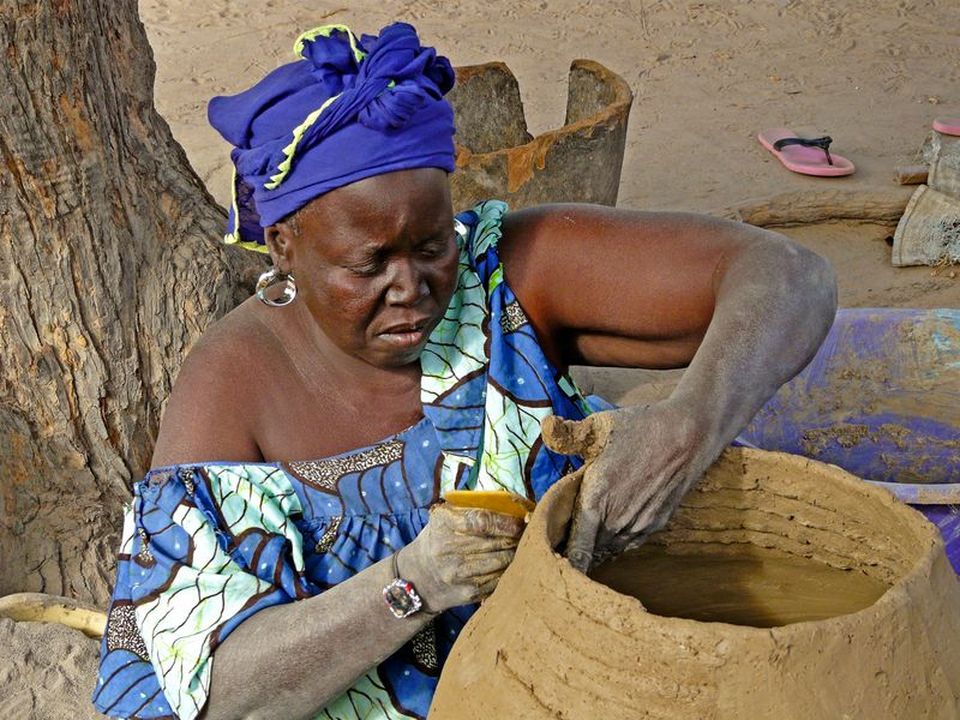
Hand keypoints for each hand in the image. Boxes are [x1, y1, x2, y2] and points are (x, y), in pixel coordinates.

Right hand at [398, 505, 524, 610]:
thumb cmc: (438, 540)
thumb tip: (510, 502)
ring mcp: (458, 574)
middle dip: (516, 537)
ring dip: (516, 554)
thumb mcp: (444, 518)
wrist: (417, 578)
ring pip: (501, 562)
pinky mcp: (468, 593)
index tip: (520, 521)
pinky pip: (499, 580)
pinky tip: (512, 565)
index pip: (480, 521)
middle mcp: (448, 549)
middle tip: (527, 533)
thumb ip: (469, 508)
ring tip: (522, 547)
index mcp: (443, 524)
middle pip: (494, 543)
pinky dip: (509, 571)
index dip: (504, 522)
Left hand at [541, 399, 723, 572]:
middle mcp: (617, 519)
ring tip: (582, 539)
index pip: (576, 547)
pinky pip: (628, 543)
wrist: (689, 436)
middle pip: (589, 549)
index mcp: (596, 499)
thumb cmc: (640, 428)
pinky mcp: (655, 525)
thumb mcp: (598, 426)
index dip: (563, 559)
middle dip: (574, 547)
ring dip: (596, 545)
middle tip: (559, 542)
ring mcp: (638, 525)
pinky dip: (615, 541)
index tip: (551, 565)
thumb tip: (544, 426)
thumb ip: (566, 434)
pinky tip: (607, 531)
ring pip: (609, 548)